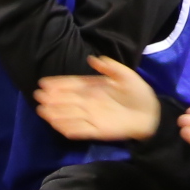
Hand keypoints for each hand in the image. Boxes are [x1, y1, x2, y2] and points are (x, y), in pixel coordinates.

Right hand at [34, 55, 162, 141]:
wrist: (151, 113)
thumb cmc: (138, 93)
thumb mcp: (126, 75)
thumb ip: (110, 67)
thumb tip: (93, 59)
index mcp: (94, 88)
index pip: (73, 85)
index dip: (59, 84)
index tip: (44, 83)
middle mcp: (90, 102)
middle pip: (68, 100)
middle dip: (53, 98)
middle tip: (38, 96)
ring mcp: (93, 117)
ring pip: (70, 115)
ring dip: (56, 113)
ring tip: (42, 110)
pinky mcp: (97, 131)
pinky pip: (80, 130)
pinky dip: (68, 127)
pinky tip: (57, 124)